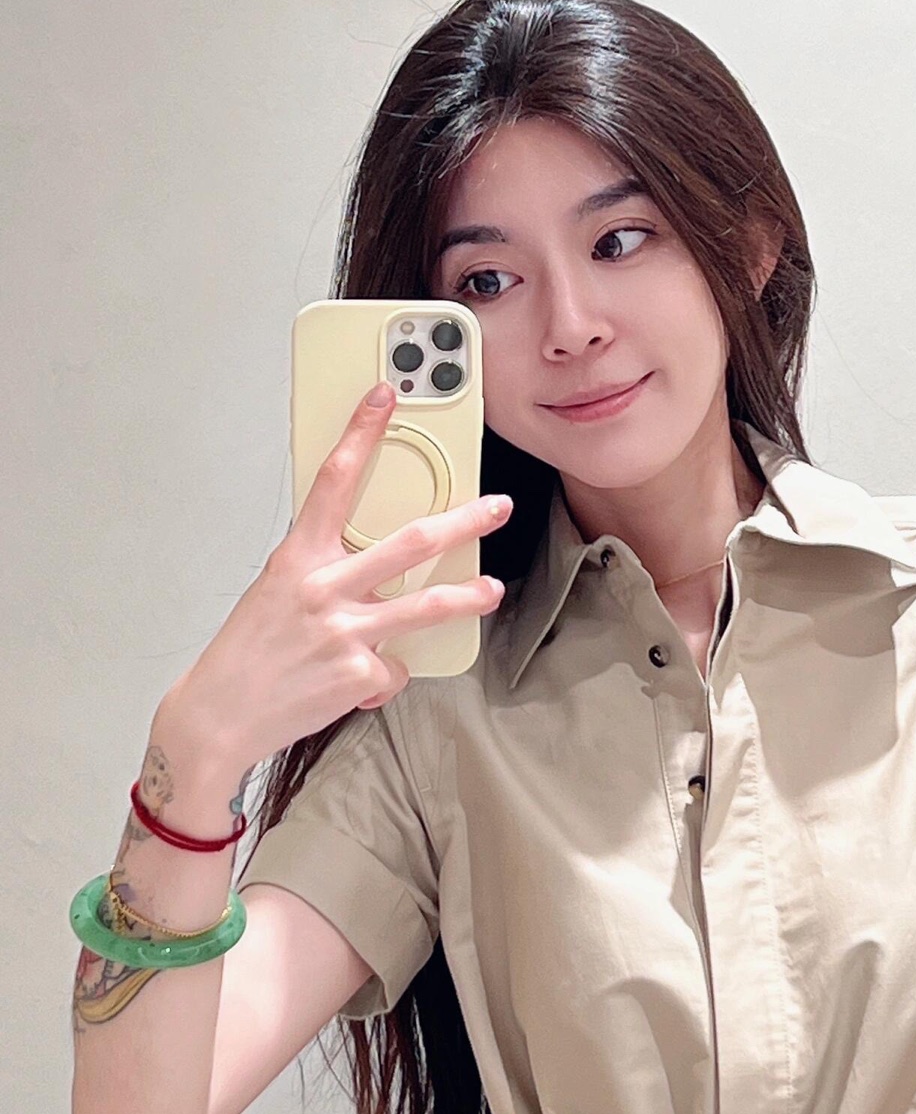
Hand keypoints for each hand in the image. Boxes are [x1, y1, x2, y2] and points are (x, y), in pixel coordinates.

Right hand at [169, 383, 512, 768]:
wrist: (220, 714)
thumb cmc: (248, 653)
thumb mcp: (278, 594)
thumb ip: (324, 573)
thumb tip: (374, 570)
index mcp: (298, 558)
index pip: (334, 480)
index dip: (362, 433)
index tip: (386, 398)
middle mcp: (324, 588)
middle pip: (411, 542)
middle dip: (464, 521)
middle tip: (496, 507)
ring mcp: (345, 630)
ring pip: (426, 606)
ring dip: (467, 596)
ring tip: (490, 589)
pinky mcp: (360, 671)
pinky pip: (395, 666)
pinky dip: (384, 674)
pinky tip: (356, 682)